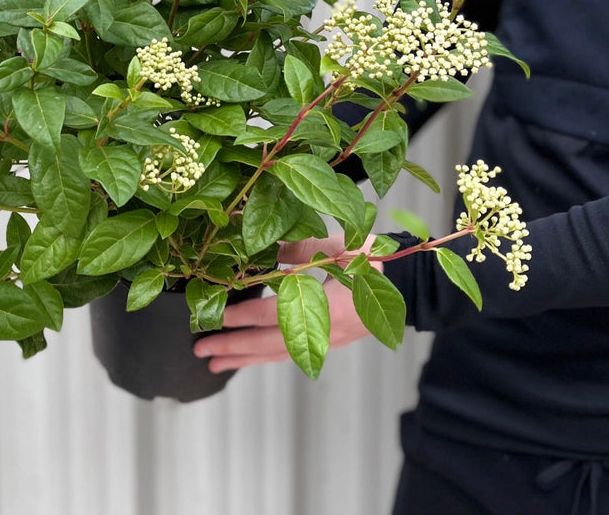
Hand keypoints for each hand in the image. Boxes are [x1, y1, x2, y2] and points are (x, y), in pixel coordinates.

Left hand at [193, 235, 378, 372]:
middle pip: (270, 344)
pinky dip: (265, 357)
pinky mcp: (329, 342)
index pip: (275, 315)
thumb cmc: (374, 259)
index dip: (243, 316)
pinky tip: (249, 358)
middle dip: (233, 348)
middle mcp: (326, 331)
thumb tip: (265, 249)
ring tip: (216, 364)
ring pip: (278, 354)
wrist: (407, 282)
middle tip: (201, 350)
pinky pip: (290, 354)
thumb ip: (302, 248)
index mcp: (328, 306)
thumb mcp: (340, 245)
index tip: (215, 317)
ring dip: (245, 359)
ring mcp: (328, 341)